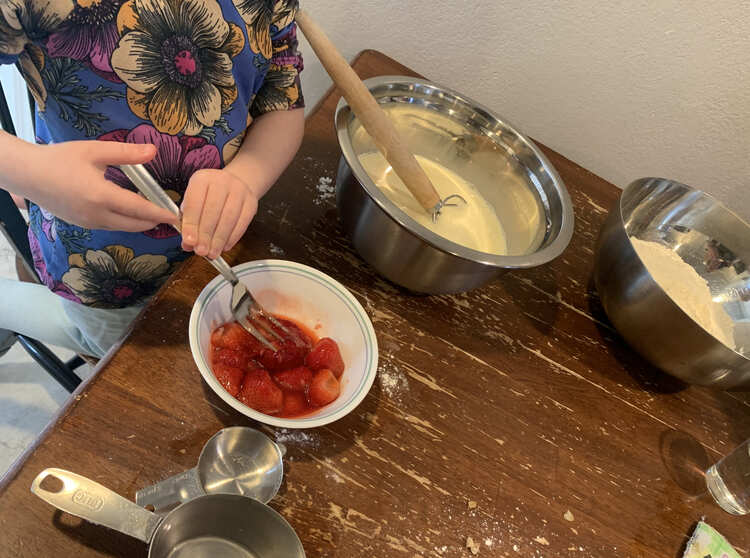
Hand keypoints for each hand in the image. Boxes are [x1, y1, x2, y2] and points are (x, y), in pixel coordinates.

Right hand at [9, 140, 177, 230]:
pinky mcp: (83, 225)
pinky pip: (111, 226)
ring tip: (154, 211)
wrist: (27, 175)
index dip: (159, 213)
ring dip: (140, 222)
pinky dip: (125, 221)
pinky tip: (130, 211)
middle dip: (153, 220)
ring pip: (123, 227)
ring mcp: (89, 223)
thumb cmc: (60, 159)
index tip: (175, 215)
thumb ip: (126, 153)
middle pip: (134, 224)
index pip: (139, 209)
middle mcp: (97, 215)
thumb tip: (153, 151)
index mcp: (101, 196)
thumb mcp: (94, 151)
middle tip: (168, 213)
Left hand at [180, 168, 257, 258]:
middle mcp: (221, 182)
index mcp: (202, 179)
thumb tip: (188, 244)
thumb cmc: (210, 196)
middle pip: (212, 212)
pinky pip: (242, 223)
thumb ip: (188, 221)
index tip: (189, 242)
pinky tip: (225, 246)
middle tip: (201, 251)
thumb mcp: (194, 201)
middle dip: (206, 235)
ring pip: (228, 218)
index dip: (191, 225)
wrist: (236, 183)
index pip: (194, 203)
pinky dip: (232, 237)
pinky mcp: (251, 202)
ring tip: (212, 253)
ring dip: (219, 239)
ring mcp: (239, 191)